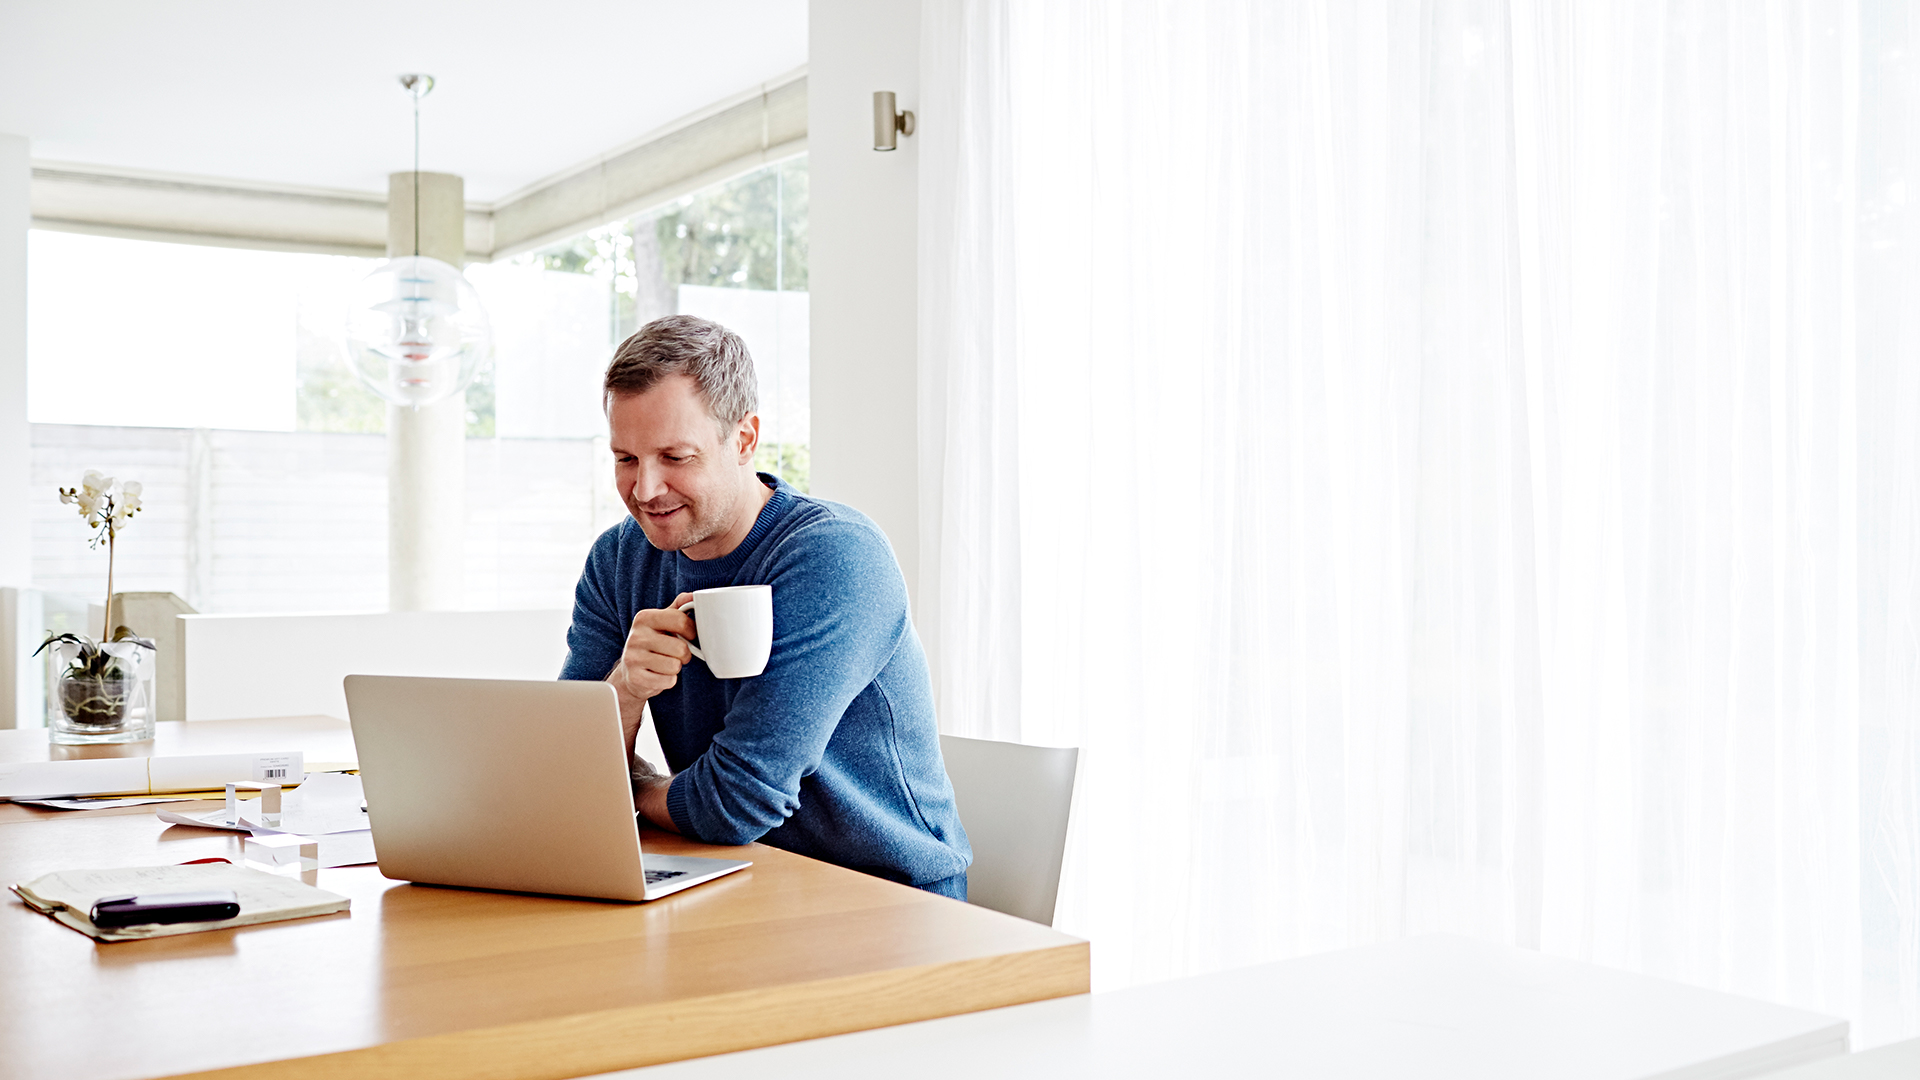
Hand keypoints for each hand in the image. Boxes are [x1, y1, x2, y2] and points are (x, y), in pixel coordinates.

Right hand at [606, 593, 694, 753]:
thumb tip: (693, 596)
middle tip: (675, 654)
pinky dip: (668, 681)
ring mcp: (633, 658)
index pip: (680, 620)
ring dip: (675, 668)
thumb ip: (678, 608)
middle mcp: (636, 636)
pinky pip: (668, 681)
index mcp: (644, 618)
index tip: (689, 635)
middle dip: (684, 654)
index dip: (692, 631)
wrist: (630, 672)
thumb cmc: (653, 644)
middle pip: (680, 648)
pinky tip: (657, 675)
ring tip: (665, 663)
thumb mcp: (663, 622)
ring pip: (675, 666)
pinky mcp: (634, 678)